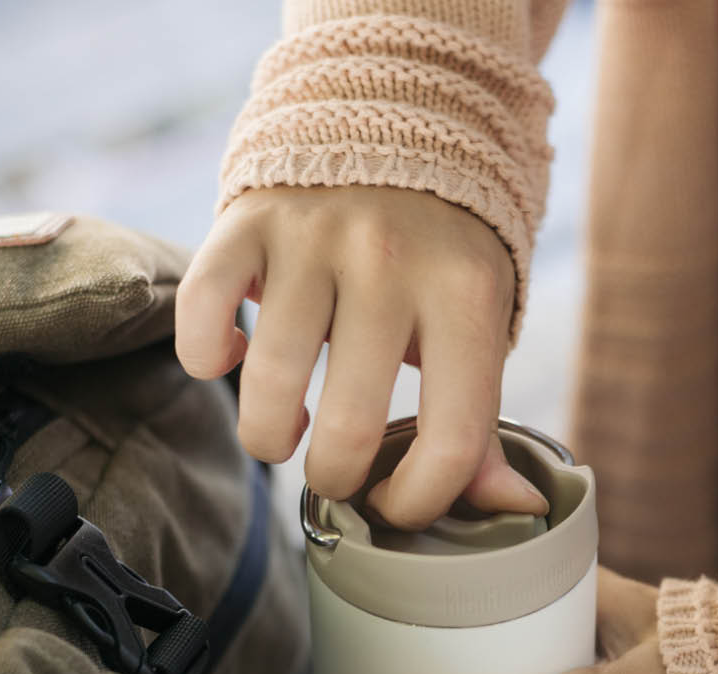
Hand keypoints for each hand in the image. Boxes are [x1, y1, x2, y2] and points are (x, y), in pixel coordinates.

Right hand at [175, 185, 546, 528]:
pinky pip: (203, 316)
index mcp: (466, 296)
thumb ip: (483, 423)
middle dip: (333, 481)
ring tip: (283, 432)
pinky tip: (235, 357)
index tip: (390, 502)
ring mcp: (314, 236)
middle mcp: (390, 261)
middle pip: (348, 429)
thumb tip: (514, 509)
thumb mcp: (477, 328)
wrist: (390, 121)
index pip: (450, 442)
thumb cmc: (438, 259)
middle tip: (332, 471)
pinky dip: (206, 358)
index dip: (415, 502)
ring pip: (269, 387)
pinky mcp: (249, 221)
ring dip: (267, 438)